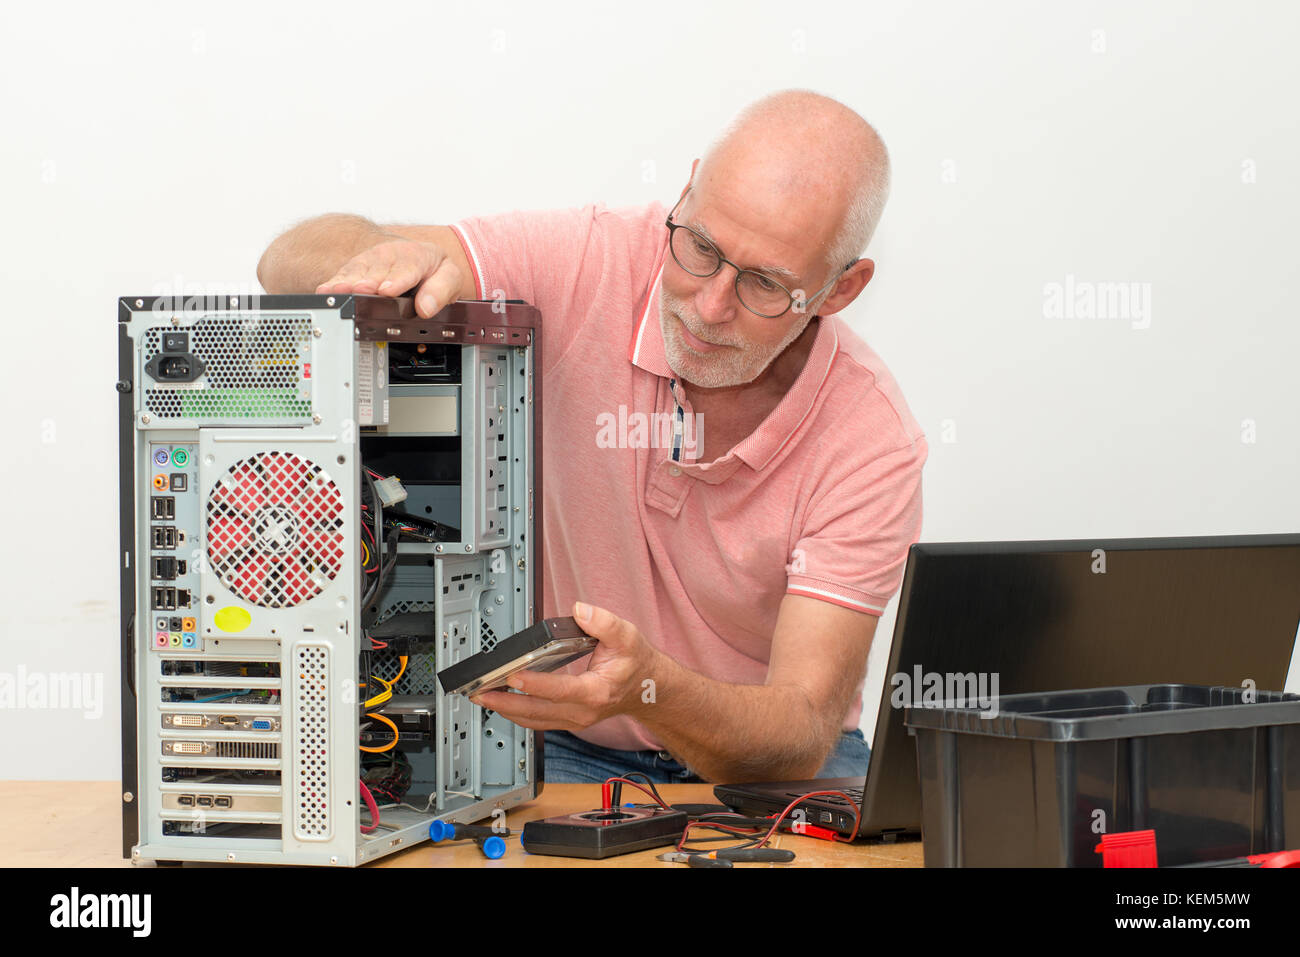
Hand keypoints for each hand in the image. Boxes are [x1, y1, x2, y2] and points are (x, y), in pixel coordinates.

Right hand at [315, 238, 462, 317]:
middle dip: (369, 281)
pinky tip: (326, 290)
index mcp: (420, 256)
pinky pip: (344, 275)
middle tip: (361, 290)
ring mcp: (372, 260)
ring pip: (358, 271)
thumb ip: (441, 291)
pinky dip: (334, 283)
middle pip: (379, 269)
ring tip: (339, 291)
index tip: (388, 290)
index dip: (397, 279)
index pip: (409, 268)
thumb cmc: (432, 270)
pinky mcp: (357, 268)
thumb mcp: (449, 278)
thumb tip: (426, 308)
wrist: (417, 256)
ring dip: (348, 281)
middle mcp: (393, 255)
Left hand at [470, 602, 658, 730]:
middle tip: (480, 693)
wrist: (648, 689)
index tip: (512, 674)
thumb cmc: (636, 664)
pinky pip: (538, 721)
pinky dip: (517, 713)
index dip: (534, 683)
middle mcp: (583, 711)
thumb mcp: (627, 636)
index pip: (559, 690)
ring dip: (506, 711)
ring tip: (482, 698)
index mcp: (596, 692)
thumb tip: (580, 611)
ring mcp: (575, 719)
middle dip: (506, 703)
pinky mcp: (569, 720)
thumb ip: (604, 622)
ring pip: (534, 721)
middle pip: (538, 712)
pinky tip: (502, 703)